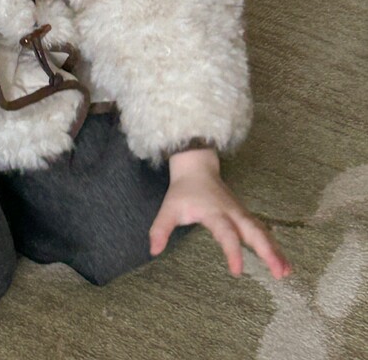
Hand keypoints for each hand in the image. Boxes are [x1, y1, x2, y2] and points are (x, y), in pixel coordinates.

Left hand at [149, 148, 291, 279]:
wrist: (197, 167)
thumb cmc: (184, 190)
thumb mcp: (169, 208)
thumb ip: (160, 229)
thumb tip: (153, 251)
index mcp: (215, 212)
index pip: (226, 233)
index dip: (232, 251)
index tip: (237, 271)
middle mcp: (232, 213)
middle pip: (254, 232)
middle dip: (267, 252)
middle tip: (279, 273)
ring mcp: (241, 213)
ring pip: (262, 232)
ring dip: (275, 251)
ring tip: (287, 272)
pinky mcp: (245, 215)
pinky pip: (262, 231)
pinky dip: (273, 246)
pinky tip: (283, 262)